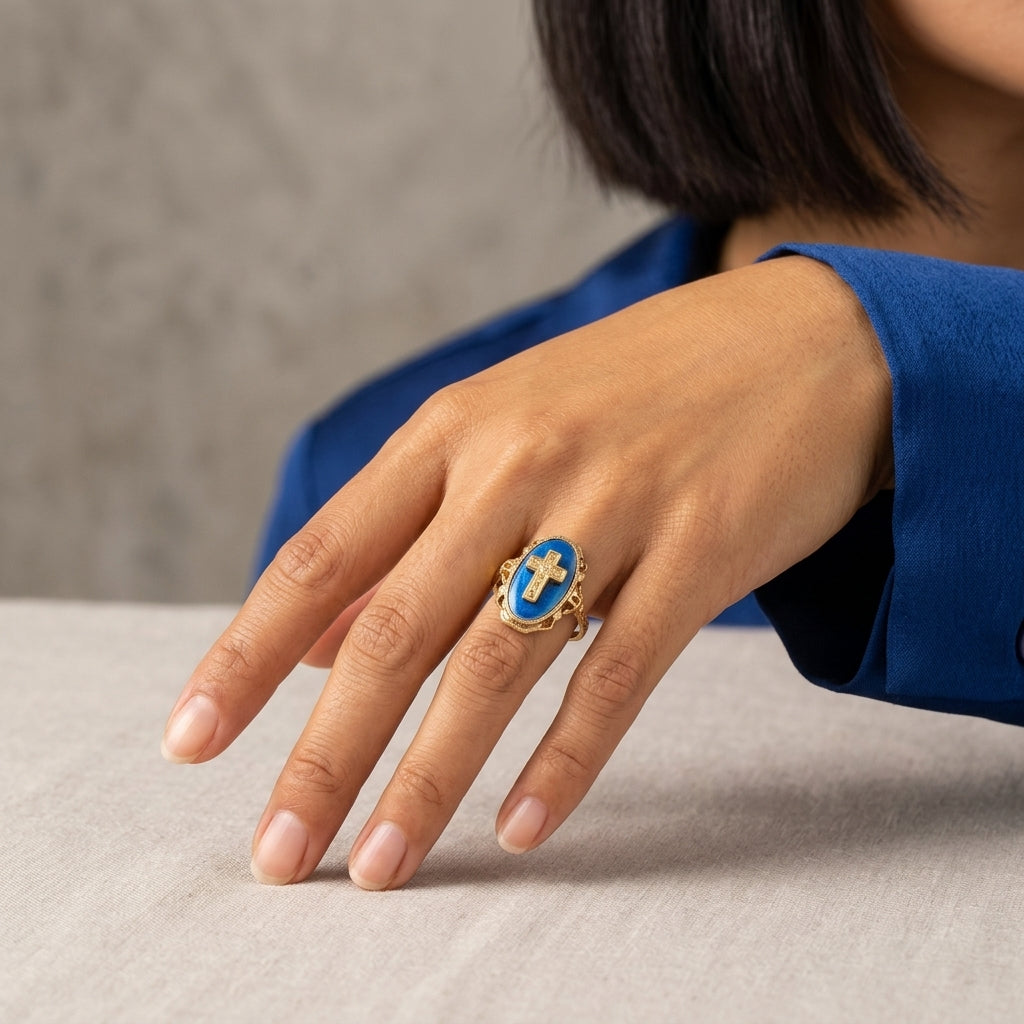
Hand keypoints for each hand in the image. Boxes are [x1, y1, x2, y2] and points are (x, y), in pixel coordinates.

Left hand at [161, 256, 892, 888]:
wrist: (808, 339)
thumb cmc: (641, 392)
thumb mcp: (511, 431)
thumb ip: (410, 535)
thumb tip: (310, 648)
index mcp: (455, 428)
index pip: (321, 558)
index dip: (245, 656)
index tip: (191, 743)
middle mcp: (519, 464)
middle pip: (394, 631)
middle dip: (325, 754)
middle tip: (278, 854)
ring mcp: (614, 505)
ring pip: (495, 664)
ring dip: (428, 778)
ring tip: (379, 866)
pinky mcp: (703, 550)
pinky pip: (618, 675)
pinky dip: (566, 760)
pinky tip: (520, 828)